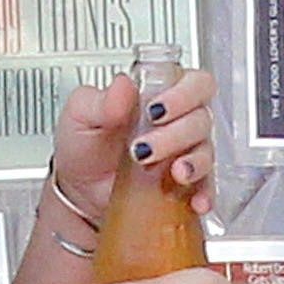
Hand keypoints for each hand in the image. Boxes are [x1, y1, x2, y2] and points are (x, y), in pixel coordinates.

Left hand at [50, 63, 217, 226]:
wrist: (77, 188)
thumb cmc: (83, 144)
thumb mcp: (81, 115)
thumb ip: (101, 100)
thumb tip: (123, 86)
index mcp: (159, 94)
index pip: (193, 83)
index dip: (183, 94)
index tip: (155, 110)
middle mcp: (178, 121)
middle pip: (201, 118)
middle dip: (176, 134)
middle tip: (144, 148)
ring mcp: (183, 153)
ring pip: (206, 151)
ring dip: (193, 162)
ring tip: (173, 173)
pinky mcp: (184, 185)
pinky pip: (206, 188)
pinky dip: (205, 194)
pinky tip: (195, 201)